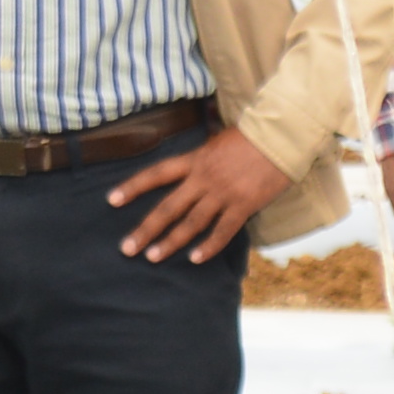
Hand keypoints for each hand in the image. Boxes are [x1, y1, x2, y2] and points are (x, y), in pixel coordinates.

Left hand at [109, 129, 292, 263]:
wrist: (282, 136)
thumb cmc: (252, 135)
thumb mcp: (218, 140)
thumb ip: (202, 156)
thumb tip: (192, 165)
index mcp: (195, 159)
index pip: (156, 173)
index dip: (133, 187)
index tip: (112, 200)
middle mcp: (204, 178)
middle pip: (168, 207)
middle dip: (145, 229)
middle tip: (126, 248)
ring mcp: (223, 193)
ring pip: (191, 223)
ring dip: (170, 242)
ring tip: (152, 257)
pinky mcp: (244, 205)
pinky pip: (223, 230)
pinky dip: (209, 246)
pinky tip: (195, 258)